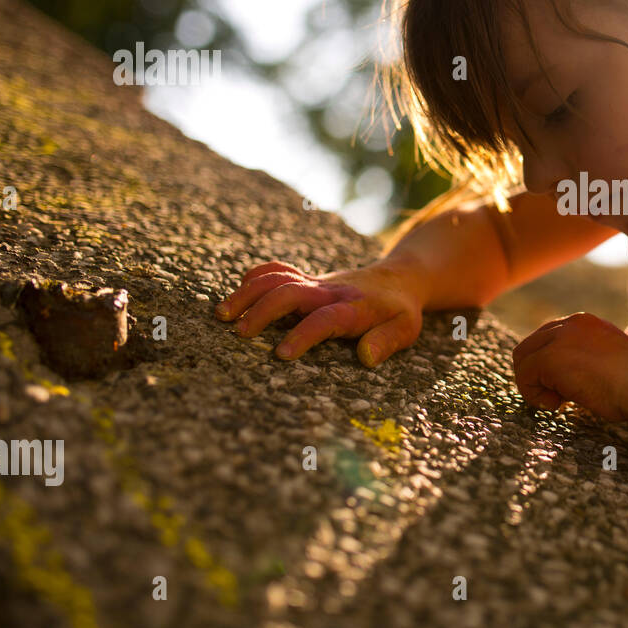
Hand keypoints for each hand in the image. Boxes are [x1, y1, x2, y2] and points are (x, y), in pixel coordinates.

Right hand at [214, 258, 426, 366]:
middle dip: (263, 310)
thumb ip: (388, 341)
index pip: (325, 319)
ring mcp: (315, 282)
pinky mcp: (305, 279)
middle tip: (238, 334)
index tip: (281, 355)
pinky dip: (256, 278)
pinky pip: (278, 270)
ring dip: (248, 294)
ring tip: (222, 315)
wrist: (398, 278)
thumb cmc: (400, 311)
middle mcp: (329, 292)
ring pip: (277, 278)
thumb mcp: (406, 329)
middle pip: (291, 292)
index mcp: (353, 308)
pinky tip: (236, 295)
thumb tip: (366, 356)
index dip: (304, 335)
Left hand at [511, 312, 627, 422]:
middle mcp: (569, 324)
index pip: (547, 338)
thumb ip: (584, 362)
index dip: (545, 365)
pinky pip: (525, 376)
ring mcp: (559, 339)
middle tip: (553, 396)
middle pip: (529, 346)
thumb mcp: (607, 362)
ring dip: (533, 385)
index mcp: (584, 323)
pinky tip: (557, 405)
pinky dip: (534, 395)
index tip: (559, 387)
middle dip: (534, 374)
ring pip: (523, 359)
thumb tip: (565, 383)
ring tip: (556, 402)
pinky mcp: (550, 358)